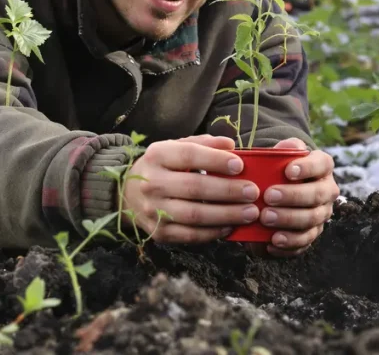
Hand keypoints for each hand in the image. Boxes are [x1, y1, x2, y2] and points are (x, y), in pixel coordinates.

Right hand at [121, 135, 260, 243]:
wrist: (127, 194)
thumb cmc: (161, 167)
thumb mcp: (175, 148)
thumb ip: (203, 144)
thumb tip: (230, 145)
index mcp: (157, 155)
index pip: (189, 155)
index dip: (216, 160)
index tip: (240, 165)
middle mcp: (152, 183)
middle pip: (194, 187)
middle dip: (228, 190)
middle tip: (252, 192)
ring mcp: (153, 210)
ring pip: (194, 215)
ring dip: (226, 214)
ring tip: (249, 212)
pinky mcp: (158, 232)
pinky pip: (190, 235)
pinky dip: (213, 232)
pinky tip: (231, 226)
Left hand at [251, 138, 338, 257]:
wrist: (277, 190)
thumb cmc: (279, 169)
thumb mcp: (280, 155)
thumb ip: (284, 149)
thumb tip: (288, 147)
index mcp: (322, 167)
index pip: (322, 164)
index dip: (308, 167)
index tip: (288, 171)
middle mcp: (327, 190)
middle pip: (317, 194)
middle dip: (293, 196)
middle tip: (268, 196)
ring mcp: (322, 213)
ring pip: (312, 219)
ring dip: (288, 219)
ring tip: (266, 218)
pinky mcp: (312, 233)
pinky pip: (304, 241)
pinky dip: (288, 242)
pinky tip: (271, 242)